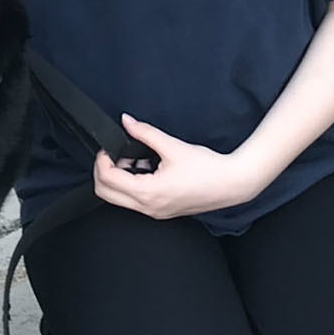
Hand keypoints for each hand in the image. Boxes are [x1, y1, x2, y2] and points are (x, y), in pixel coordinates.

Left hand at [92, 115, 258, 221]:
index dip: (102, 160)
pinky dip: (131, 185)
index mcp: (148, 192)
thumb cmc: (208, 168)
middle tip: (114, 154)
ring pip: (119, 199)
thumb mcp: (172, 146)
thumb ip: (145, 133)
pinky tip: (147, 168)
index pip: (107, 179)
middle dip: (104, 172)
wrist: (231, 184)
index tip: (109, 146)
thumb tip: (126, 122)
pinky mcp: (161, 211)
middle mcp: (148, 207)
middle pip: (105, 194)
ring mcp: (154, 212)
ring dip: (118, 179)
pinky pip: (135, 201)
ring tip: (135, 159)